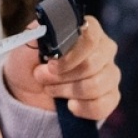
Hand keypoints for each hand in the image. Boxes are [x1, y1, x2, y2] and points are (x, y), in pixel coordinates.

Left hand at [2, 15, 120, 123]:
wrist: (27, 90)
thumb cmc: (29, 62)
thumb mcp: (27, 44)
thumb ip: (40, 34)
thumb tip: (49, 32)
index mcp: (87, 29)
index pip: (91, 39)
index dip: (70, 56)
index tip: (51, 65)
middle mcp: (104, 48)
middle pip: (92, 65)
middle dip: (62, 77)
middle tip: (42, 77)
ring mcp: (110, 73)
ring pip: (97, 86)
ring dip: (67, 91)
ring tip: (50, 89)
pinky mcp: (110, 96)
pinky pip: (104, 105)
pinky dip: (83, 108)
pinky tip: (69, 105)